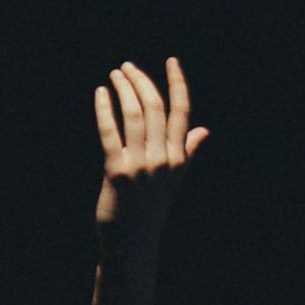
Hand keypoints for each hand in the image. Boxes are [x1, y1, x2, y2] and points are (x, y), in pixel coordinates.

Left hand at [93, 57, 208, 248]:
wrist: (133, 244)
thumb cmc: (151, 210)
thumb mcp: (174, 181)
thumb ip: (187, 153)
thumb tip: (203, 130)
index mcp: (178, 159)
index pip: (182, 112)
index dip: (177, 83)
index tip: (171, 61)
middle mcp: (162, 159)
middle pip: (155, 108)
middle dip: (142, 81)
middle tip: (127, 67)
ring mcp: (140, 166)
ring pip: (134, 115)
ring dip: (123, 89)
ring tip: (115, 74)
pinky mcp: (117, 172)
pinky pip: (110, 133)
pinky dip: (104, 109)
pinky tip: (100, 94)